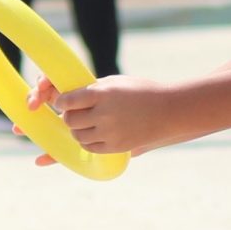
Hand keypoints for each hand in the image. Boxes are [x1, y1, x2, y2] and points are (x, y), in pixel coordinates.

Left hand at [51, 75, 181, 159]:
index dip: (62, 102)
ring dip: (77, 129)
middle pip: (70, 120)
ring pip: (77, 135)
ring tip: (86, 123)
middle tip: (74, 113)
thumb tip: (67, 96)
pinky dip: (87, 141)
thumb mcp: (116, 82)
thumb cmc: (140, 92)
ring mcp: (110, 132)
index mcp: (103, 94)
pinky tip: (93, 133)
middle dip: (68, 116)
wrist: (168, 111)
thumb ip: (92, 89)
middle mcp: (105, 114)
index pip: (69, 101)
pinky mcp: (116, 147)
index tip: (62, 102)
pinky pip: (89, 147)